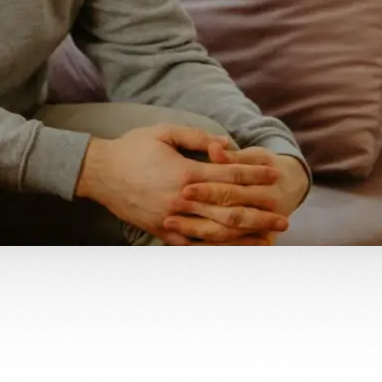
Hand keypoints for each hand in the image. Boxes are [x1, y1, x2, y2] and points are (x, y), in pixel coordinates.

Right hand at [74, 124, 282, 245]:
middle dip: (260, 213)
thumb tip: (225, 145)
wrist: (97, 172)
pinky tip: (233, 249)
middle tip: (283, 217)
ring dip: (245, 235)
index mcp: (185, 172)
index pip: (230, 175)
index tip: (274, 175)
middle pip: (230, 209)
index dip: (255, 175)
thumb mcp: (162, 132)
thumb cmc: (130, 148)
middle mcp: (182, 198)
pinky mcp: (161, 230)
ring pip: (217, 231)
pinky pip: (193, 243)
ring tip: (267, 237)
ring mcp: (172, 217)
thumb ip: (196, 136)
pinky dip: (216, 248)